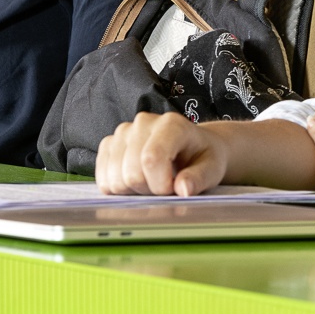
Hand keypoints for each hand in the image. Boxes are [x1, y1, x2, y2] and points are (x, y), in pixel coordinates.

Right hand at [96, 112, 229, 196]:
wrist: (192, 148)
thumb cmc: (202, 158)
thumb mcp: (212, 169)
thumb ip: (199, 179)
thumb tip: (183, 189)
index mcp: (171, 124)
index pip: (151, 158)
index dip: (159, 184)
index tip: (173, 189)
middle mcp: (143, 122)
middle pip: (131, 173)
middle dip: (149, 189)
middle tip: (166, 185)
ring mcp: (123, 132)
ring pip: (114, 179)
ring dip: (133, 190)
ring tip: (152, 180)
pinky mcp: (109, 144)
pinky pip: (102, 179)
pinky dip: (118, 188)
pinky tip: (137, 180)